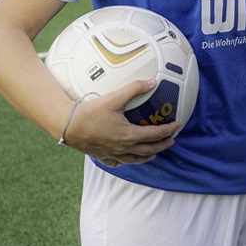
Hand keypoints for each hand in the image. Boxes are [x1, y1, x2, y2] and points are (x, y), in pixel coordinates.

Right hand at [61, 79, 179, 163]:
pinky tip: (127, 159)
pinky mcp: (102, 156)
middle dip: (162, 145)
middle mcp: (123, 148)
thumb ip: (135, 88)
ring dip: (147, 156)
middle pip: (148, 150)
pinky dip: (126, 162)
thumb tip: (152, 81)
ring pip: (134, 160)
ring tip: (154, 153)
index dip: (169, 130)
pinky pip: (117, 163)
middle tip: (172, 141)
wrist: (67, 125)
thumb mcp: (115, 97)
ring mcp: (112, 154)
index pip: (155, 135)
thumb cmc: (91, 111)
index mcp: (129, 135)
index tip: (178, 126)